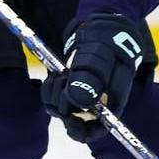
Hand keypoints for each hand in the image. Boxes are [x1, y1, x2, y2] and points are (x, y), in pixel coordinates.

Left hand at [41, 14, 144, 141]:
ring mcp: (79, 96)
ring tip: (63, 72)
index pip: (92, 132)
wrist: (102, 26)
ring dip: (55, 92)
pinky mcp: (67, 87)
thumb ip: (92, 80)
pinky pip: (51, 96)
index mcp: (109, 106)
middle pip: (70, 119)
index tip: (68, 118)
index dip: (78, 131)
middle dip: (63, 101)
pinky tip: (57, 73)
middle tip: (66, 77)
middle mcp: (93, 106)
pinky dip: (49, 86)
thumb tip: (78, 102)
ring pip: (58, 107)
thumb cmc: (109, 43)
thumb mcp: (102, 58)